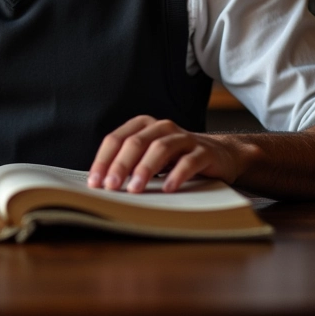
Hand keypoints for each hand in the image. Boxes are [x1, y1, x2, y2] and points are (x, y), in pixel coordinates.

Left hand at [87, 115, 239, 193]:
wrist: (219, 155)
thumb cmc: (176, 158)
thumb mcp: (149, 157)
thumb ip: (129, 164)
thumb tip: (101, 184)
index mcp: (142, 126)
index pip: (116, 139)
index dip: (103, 160)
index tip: (95, 182)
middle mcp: (161, 127)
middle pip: (135, 142)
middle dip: (120, 165)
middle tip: (111, 186)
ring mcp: (183, 137)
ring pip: (159, 148)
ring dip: (144, 169)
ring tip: (135, 189)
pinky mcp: (203, 151)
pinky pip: (188, 161)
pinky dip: (176, 174)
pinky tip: (167, 188)